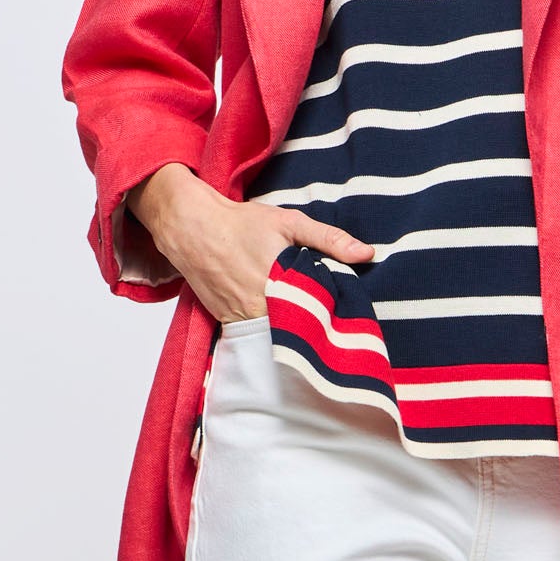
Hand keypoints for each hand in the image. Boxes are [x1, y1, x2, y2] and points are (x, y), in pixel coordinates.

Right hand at [125, 164, 372, 323]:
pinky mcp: (228, 323)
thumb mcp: (289, 223)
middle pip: (301, 330)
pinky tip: (285, 327)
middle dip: (318, 330)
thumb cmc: (241, 224)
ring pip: (278, 337)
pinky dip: (271, 334)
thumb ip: (329, 239)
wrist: (192, 230)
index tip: (352, 321)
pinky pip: (257, 336)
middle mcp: (261, 306)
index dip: (337, 319)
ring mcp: (243, 318)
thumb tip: (367, 253)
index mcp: (282, 282)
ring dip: (295, 335)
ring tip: (313, 331)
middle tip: (338, 331)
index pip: (321, 313)